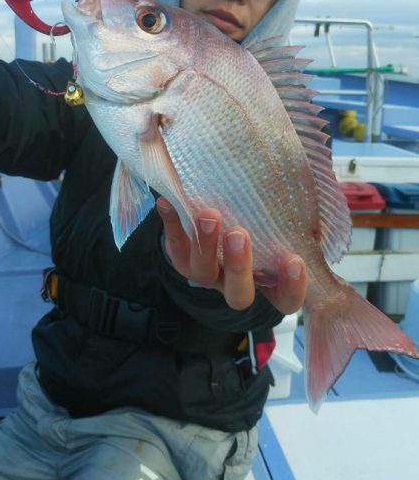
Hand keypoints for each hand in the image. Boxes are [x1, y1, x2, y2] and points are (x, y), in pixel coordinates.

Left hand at [156, 197, 306, 312]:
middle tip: (240, 234)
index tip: (294, 260)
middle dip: (239, 265)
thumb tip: (312, 180)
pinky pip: (175, 247)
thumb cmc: (260, 220)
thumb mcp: (282, 220)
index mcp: (269, 281)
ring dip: (206, 244)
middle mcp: (237, 283)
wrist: (215, 222)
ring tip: (209, 215)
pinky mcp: (182, 259)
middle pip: (239, 294)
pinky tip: (168, 203)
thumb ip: (297, 210)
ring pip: (204, 272)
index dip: (292, 287)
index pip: (286, 299)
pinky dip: (171, 224)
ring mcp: (208, 275)